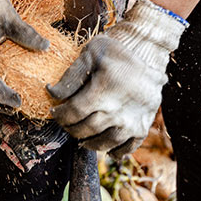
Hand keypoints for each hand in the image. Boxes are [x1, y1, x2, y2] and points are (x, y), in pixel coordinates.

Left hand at [47, 0, 186, 158]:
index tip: (55, 111)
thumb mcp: (90, 54)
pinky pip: (129, 147)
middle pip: (87, 129)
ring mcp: (133, 120)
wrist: (147, 49)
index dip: (60, 115)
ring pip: (105, 142)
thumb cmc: (116, 49)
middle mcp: (118, 111)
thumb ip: (71, 75)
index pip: (74, 113)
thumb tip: (52, 92)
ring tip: (82, 136)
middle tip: (66, 123)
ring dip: (90, 142)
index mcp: (103, 92)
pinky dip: (116, 151)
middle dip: (71, 128)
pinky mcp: (144, 124)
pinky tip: (107, 147)